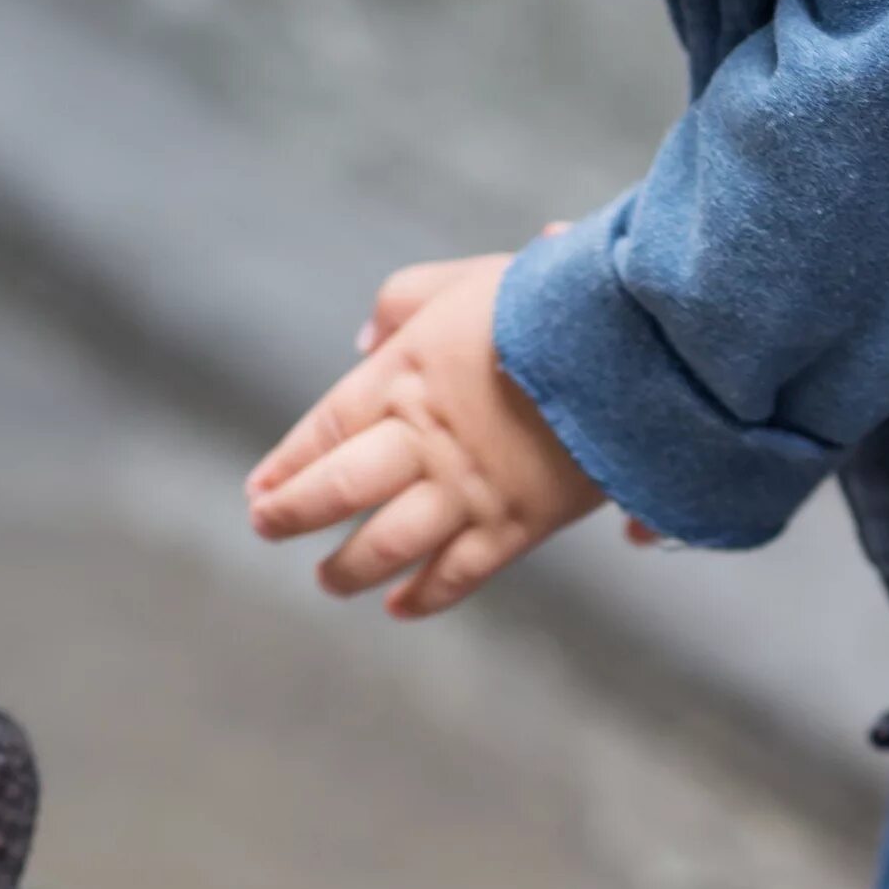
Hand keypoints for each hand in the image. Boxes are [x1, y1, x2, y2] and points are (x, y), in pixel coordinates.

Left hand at [249, 252, 605, 618]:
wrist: (629, 342)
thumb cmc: (547, 299)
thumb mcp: (462, 280)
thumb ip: (401, 303)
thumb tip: (363, 341)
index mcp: (403, 377)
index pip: (324, 430)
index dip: (286, 464)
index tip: (260, 489)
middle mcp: (424, 440)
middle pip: (337, 490)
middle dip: (293, 514)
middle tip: (267, 528)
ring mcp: (468, 488)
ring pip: (386, 544)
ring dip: (347, 569)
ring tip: (328, 581)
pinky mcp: (518, 524)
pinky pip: (459, 574)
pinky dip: (425, 596)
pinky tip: (399, 607)